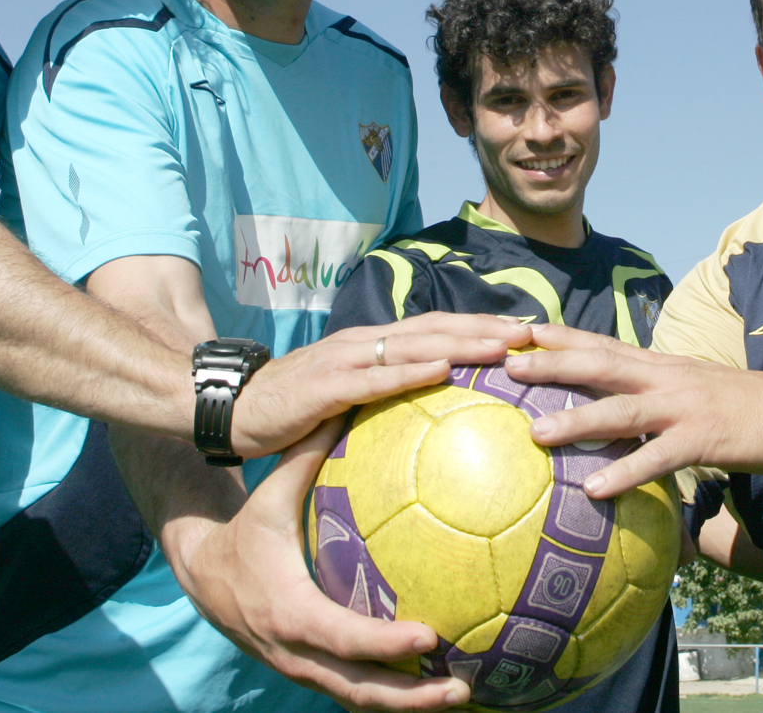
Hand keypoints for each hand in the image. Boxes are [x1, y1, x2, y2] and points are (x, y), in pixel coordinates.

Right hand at [167, 419, 467, 710]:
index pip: (343, 637)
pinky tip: (435, 686)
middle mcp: (296, 652)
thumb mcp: (270, 497)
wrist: (201, 574)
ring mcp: (302, 669)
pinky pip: (354, 692)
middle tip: (462, 687)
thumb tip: (349, 406)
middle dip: (410, 698)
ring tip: (463, 693)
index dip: (384, 644)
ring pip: (359, 700)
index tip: (428, 638)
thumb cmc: (245, 531)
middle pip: (357, 690)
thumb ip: (306, 456)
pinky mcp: (309, 673)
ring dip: (409, 706)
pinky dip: (393, 696)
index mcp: (290, 612)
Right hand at [231, 313, 530, 458]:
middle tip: (533, 334)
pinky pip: (374, 378)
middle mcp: (363, 345)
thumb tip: (427, 435)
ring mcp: (344, 361)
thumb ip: (379, 410)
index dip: (479, 327)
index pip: (435, 330)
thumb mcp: (341, 408)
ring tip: (503, 345)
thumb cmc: (288, 413)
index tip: (526, 333)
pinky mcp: (324, 385)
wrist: (229, 409)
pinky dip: (411, 372)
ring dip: (461, 342)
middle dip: (485, 327)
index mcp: (372, 348)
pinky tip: (444, 370)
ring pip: (413, 345)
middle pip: (435, 328)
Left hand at [504, 324, 762, 498]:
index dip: (560, 336)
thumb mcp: (695, 391)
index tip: (515, 330)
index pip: (602, 344)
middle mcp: (667, 377)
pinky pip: (660, 458)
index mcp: (662, 365)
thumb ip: (656, 398)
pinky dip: (627, 471)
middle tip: (505, 364)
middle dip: (551, 363)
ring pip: (622, 409)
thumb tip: (617, 418)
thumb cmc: (747, 408)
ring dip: (577, 420)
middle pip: (600, 364)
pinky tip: (596, 491)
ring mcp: (686, 407)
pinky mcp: (707, 438)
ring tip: (535, 434)